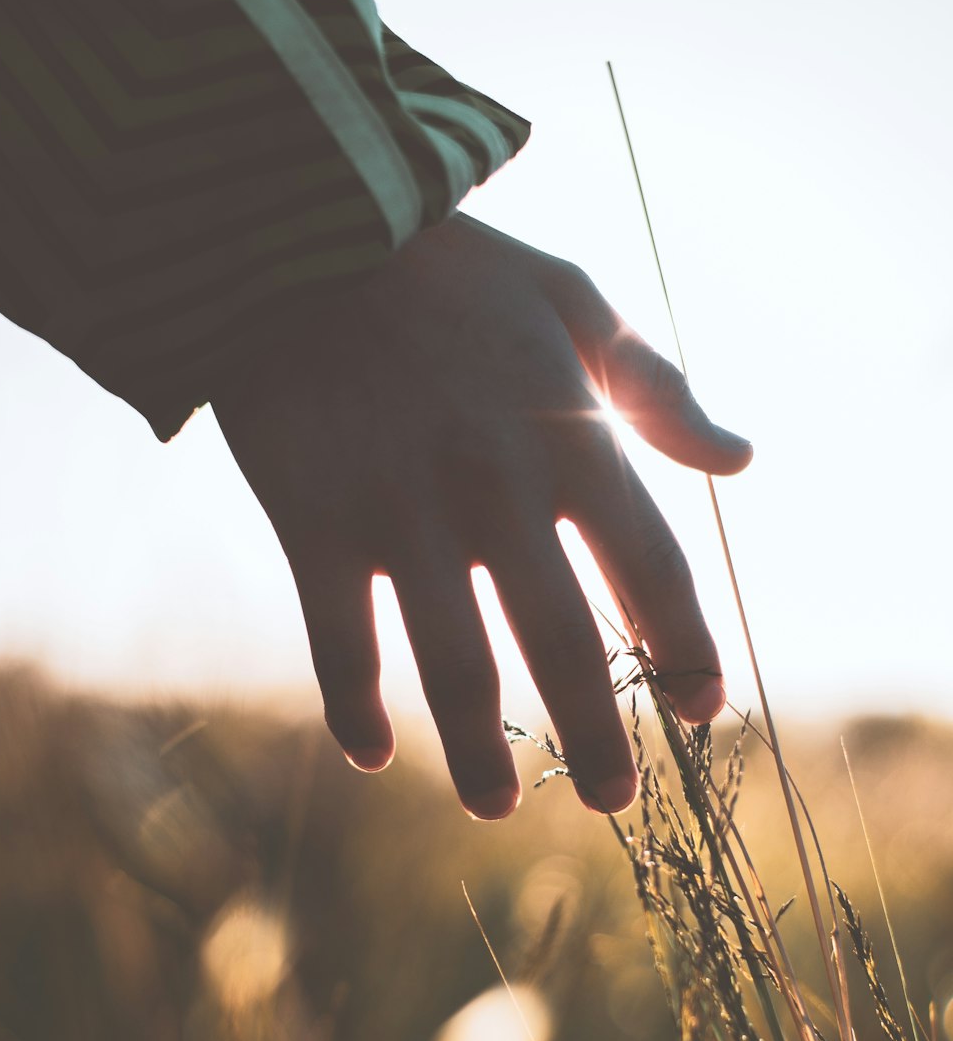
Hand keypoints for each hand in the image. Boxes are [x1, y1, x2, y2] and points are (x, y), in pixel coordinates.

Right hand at [211, 213, 751, 818]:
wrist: (298, 231)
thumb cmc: (449, 268)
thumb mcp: (575, 302)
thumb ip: (660, 388)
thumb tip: (741, 459)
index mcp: (571, 439)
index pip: (655, 572)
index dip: (688, 649)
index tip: (703, 706)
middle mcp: (496, 492)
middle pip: (561, 645)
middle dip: (598, 737)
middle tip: (614, 802)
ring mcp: (401, 515)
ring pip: (451, 668)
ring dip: (478, 751)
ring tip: (495, 808)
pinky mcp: (315, 525)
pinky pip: (338, 641)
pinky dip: (353, 706)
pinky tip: (372, 753)